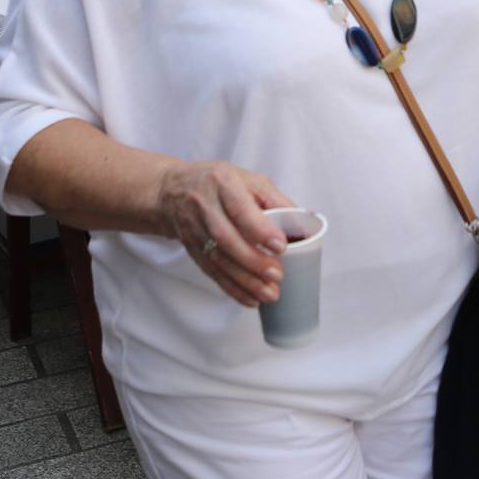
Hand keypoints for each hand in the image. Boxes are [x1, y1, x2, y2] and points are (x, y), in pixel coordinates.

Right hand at [154, 161, 295, 306]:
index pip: (239, 208)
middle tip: (277, 275)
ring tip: (269, 294)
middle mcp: (204, 205)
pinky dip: (231, 288)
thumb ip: (276, 199)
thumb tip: (306, 222)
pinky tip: (250, 299)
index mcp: (222, 182)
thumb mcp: (248, 179)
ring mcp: (194, 228)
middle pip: (226, 238)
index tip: (280, 245)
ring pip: (218, 259)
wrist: (172, 191)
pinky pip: (211, 271)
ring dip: (245, 280)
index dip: (260, 229)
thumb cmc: (219, 182)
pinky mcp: (191, 248)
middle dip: (253, 261)